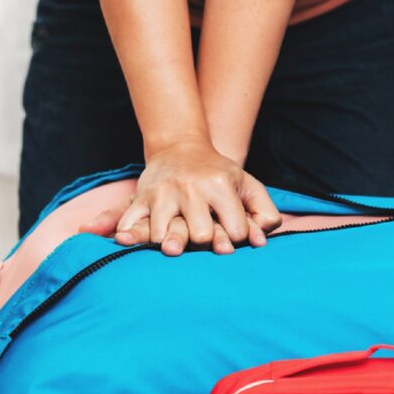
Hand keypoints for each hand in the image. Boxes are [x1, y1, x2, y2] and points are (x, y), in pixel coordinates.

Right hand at [79, 141, 280, 254]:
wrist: (180, 148)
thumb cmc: (217, 173)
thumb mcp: (247, 185)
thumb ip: (264, 212)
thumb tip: (260, 243)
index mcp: (219, 185)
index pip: (235, 231)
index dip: (235, 239)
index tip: (229, 235)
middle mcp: (190, 188)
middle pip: (200, 237)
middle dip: (204, 244)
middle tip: (202, 238)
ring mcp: (163, 194)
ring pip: (165, 236)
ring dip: (171, 245)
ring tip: (176, 245)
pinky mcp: (141, 197)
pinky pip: (131, 222)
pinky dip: (129, 236)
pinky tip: (130, 242)